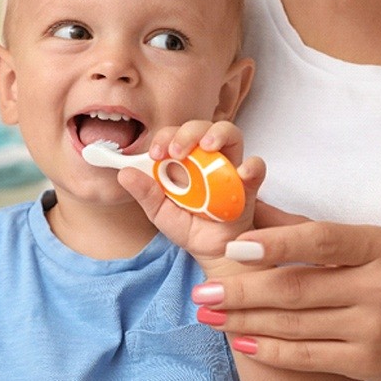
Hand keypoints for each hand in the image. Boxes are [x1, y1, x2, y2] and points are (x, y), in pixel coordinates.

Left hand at [118, 120, 265, 275]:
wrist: (212, 251)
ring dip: (218, 134)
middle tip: (176, 151)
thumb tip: (124, 174)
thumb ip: (145, 193)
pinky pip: (255, 167)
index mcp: (182, 161)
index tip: (155, 154)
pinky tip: (242, 173)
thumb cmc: (188, 226)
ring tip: (207, 147)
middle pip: (201, 128)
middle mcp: (205, 158)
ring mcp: (228, 167)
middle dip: (188, 133)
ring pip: (230, 135)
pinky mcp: (248, 184)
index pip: (174, 135)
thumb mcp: (159, 212)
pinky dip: (252, 166)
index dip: (164, 137)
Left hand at [193, 201, 380, 380]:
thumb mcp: (365, 245)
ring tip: (209, 315)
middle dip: (241, 291)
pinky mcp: (369, 362)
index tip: (231, 248)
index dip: (273, 243)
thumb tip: (252, 205)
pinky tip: (241, 341)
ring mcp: (374, 327)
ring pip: (294, 323)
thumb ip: (305, 228)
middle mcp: (377, 285)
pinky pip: (308, 355)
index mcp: (375, 247)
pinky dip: (270, 349)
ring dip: (244, 320)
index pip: (318, 239)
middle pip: (295, 287)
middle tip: (202, 293)